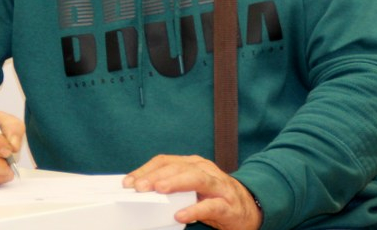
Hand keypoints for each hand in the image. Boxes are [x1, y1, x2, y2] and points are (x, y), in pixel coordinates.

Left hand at [123, 155, 262, 229]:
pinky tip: (180, 215)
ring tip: (158, 190)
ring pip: (196, 178)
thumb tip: (142, 190)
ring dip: (175, 182)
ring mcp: (218, 186)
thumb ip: (171, 187)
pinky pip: (210, 205)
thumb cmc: (213, 198)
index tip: (129, 182)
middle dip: (156, 175)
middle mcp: (205, 170)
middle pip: (178, 167)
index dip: (146, 169)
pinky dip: (194, 209)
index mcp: (193, 164)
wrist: (247, 209)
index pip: (165, 161)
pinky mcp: (227, 205)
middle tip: (139, 186)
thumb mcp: (191, 189)